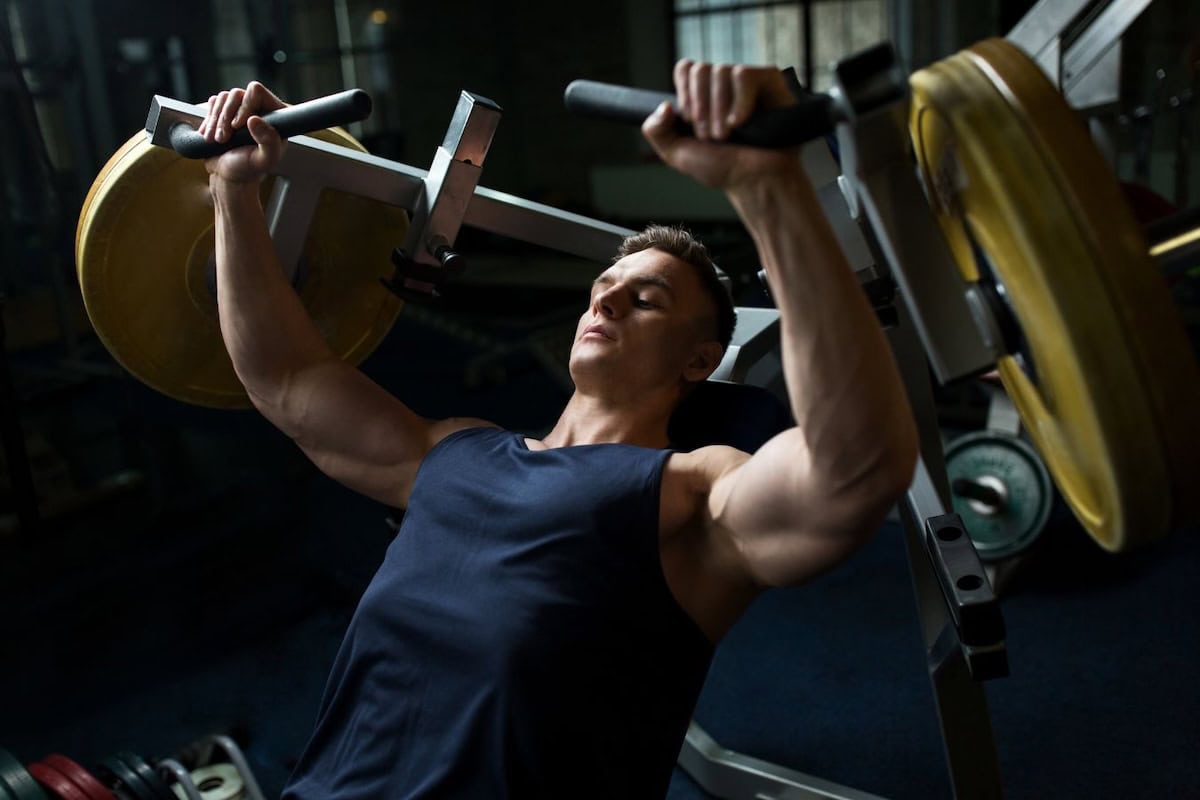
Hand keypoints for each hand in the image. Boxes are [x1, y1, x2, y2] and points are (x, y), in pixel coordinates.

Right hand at [200, 82, 287, 184]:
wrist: (228, 175)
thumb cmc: (249, 169)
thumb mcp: (263, 160)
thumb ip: (268, 142)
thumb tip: (255, 119)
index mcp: (275, 116)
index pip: (257, 92)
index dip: (244, 106)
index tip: (238, 126)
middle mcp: (258, 108)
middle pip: (236, 94)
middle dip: (225, 117)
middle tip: (223, 138)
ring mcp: (240, 108)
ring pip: (223, 98)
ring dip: (215, 121)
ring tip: (217, 140)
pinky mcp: (224, 111)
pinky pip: (212, 103)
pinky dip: (208, 120)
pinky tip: (211, 136)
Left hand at [642, 61, 802, 190]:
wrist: (755, 180)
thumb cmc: (723, 168)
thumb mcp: (678, 154)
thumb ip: (656, 131)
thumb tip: (663, 105)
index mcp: (703, 95)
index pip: (686, 68)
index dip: (685, 94)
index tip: (690, 122)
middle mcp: (724, 84)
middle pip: (700, 70)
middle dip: (701, 108)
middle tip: (711, 136)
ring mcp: (747, 81)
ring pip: (721, 71)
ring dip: (719, 110)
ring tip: (728, 135)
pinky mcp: (769, 80)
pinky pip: (744, 75)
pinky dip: (740, 102)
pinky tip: (743, 122)